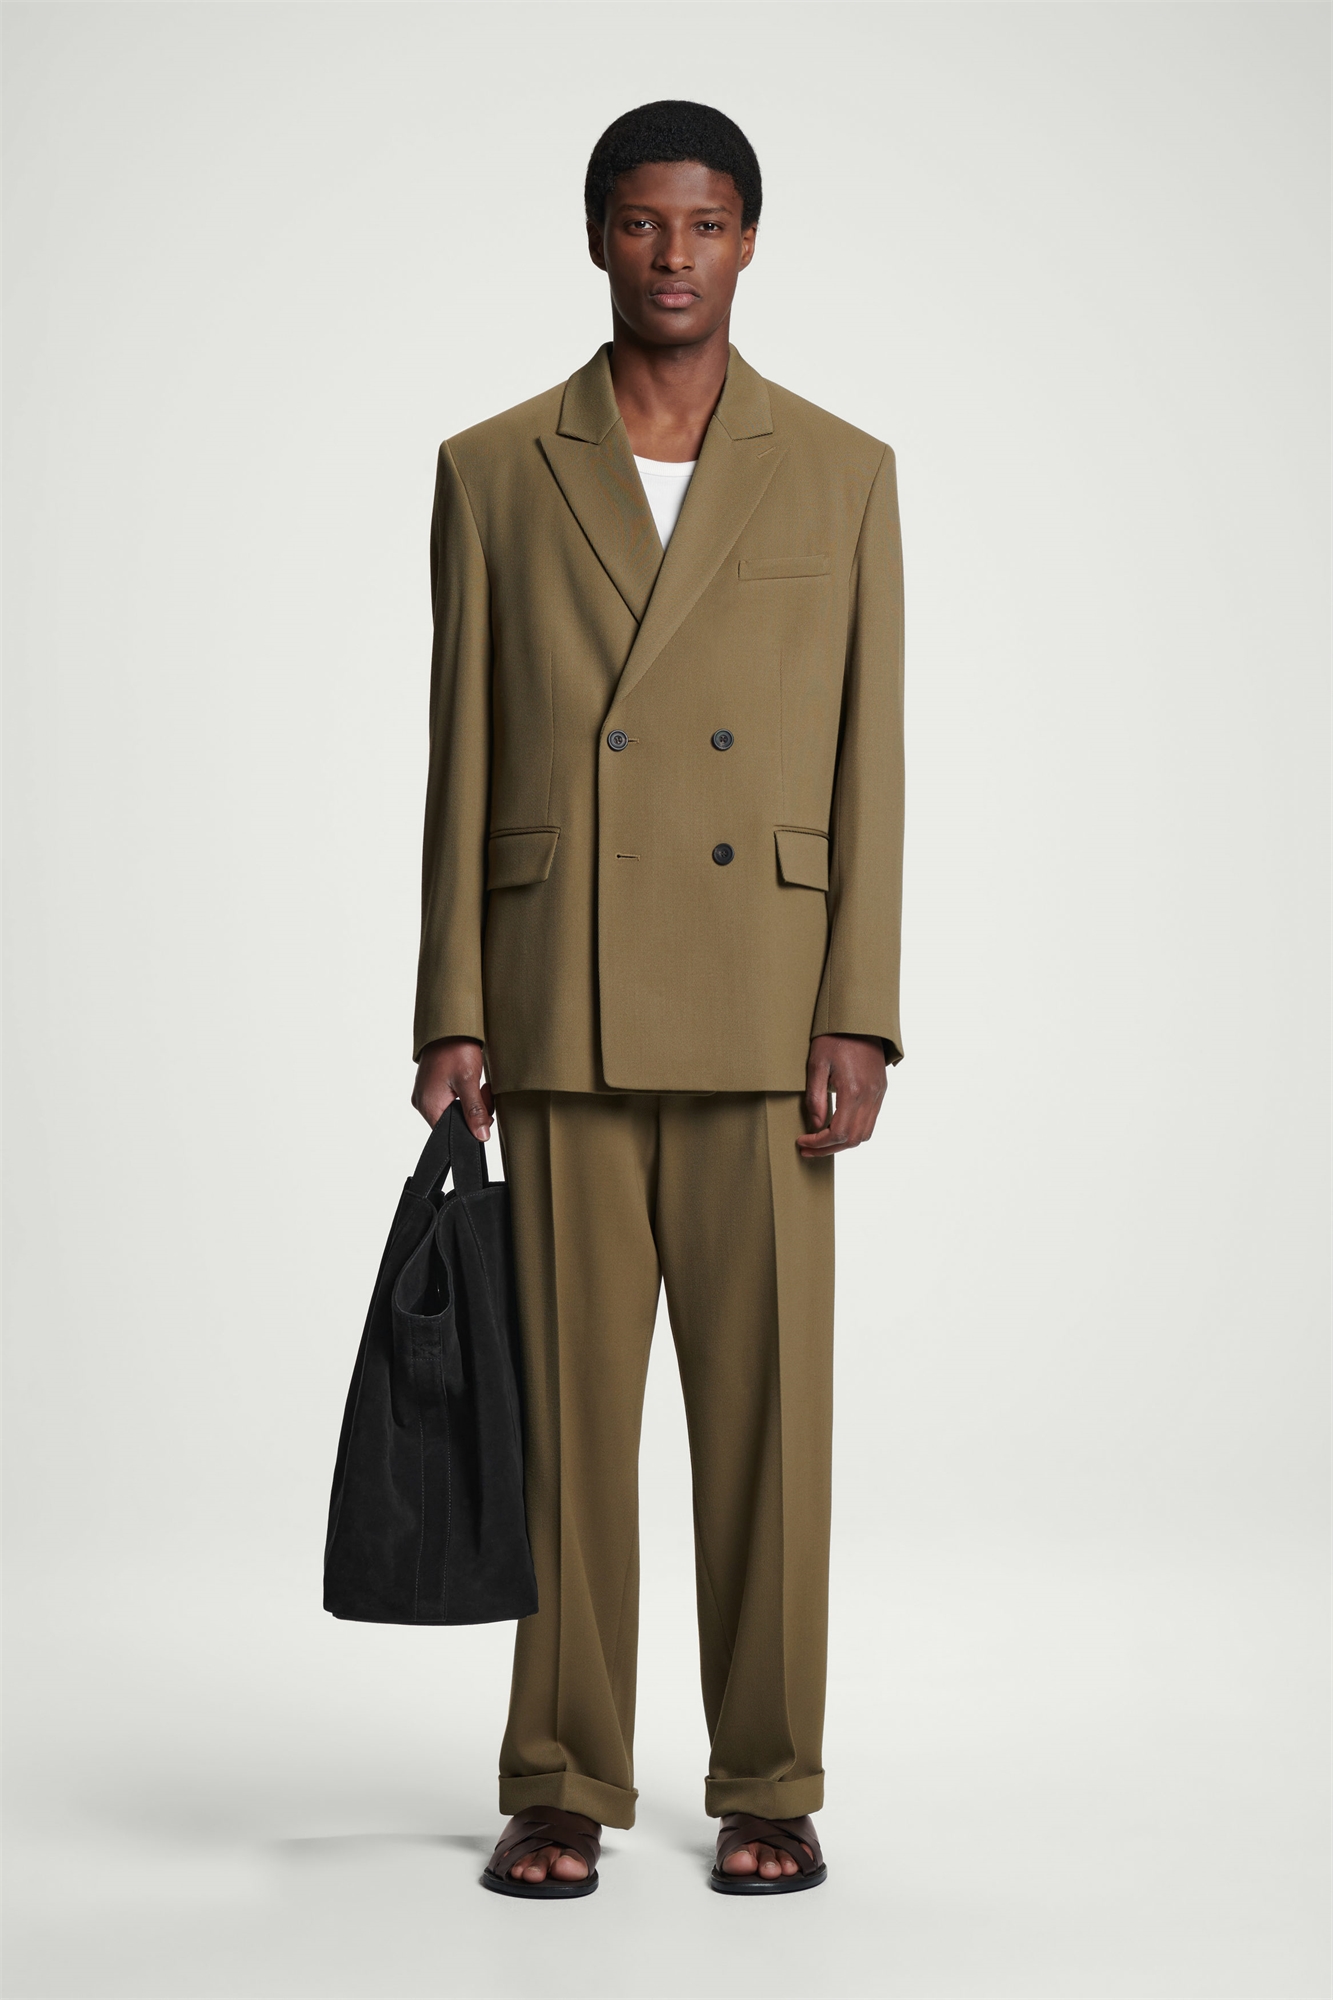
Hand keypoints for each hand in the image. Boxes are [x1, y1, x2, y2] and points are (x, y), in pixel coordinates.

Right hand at [412, 1037, 492, 1140]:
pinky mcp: (432, 1086)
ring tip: (477, 1083)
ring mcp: (426, 1094)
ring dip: (471, 1101)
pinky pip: (450, 1099)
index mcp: (428, 1106)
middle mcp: (423, 1103)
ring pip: (455, 1110)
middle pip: (454, 1121)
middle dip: (473, 1111)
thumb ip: (475, 1111)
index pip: (451, 1132)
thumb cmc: (455, 1049)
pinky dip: (464, 1094)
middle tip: (482, 1091)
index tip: (484, 1110)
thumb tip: (481, 1136)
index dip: (471, 1126)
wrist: (449, 1026)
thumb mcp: (469, 1082)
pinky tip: (469, 1081)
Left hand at [798, 1033, 886, 1155]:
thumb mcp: (816, 1065)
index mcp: (853, 1091)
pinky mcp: (881, 1090)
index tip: (802, 1141)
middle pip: (853, 1139)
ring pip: (865, 1134)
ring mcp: (878, 1094)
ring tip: (821, 1142)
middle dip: (828, 1148)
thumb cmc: (835, 1038)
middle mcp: (870, 1096)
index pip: (838, 1133)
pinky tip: (837, 1127)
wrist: (860, 1020)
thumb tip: (815, 1125)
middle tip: (808, 1148)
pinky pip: (871, 1121)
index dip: (819, 1143)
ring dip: (842, 1143)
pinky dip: (854, 1131)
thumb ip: (816, 1098)